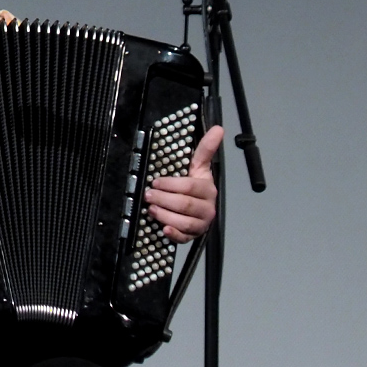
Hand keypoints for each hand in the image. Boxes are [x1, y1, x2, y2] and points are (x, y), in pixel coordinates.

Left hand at [143, 124, 222, 242]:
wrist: (198, 210)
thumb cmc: (195, 187)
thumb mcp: (199, 167)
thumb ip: (206, 149)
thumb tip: (218, 128)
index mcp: (208, 189)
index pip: (190, 187)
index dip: (171, 184)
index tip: (156, 182)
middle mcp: (207, 208)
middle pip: (185, 205)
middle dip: (164, 199)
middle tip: (148, 195)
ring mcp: (201, 224)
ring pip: (183, 222)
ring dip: (165, 215)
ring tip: (151, 209)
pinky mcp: (193, 236)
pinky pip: (184, 238)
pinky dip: (173, 234)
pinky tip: (164, 229)